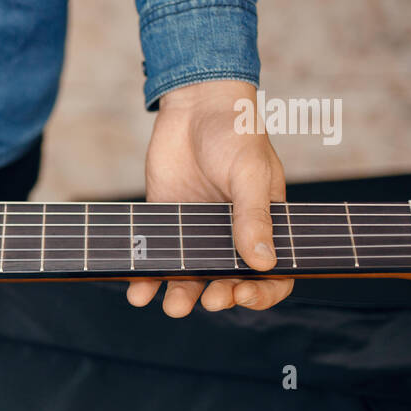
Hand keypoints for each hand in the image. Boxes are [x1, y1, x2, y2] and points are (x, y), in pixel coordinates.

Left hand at [126, 79, 292, 315]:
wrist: (194, 104)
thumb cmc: (235, 132)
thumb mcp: (250, 172)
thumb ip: (253, 216)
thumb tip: (263, 263)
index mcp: (265, 225)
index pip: (272, 273)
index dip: (263, 293)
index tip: (244, 294)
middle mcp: (231, 234)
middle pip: (229, 281)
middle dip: (220, 295)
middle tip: (210, 299)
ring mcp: (196, 231)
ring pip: (191, 276)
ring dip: (182, 295)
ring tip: (172, 307)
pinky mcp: (165, 222)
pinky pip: (156, 257)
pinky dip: (146, 278)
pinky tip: (137, 292)